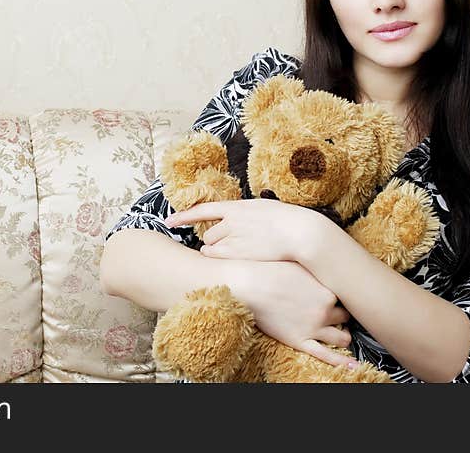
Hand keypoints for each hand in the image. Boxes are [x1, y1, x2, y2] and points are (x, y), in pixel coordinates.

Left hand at [164, 198, 316, 262]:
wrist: (300, 233)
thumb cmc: (287, 220)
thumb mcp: (263, 206)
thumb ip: (247, 211)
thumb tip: (240, 213)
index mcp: (236, 207)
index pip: (202, 210)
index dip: (183, 216)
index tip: (169, 220)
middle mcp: (230, 222)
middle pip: (209, 234)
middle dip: (214, 240)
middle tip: (230, 245)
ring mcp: (233, 239)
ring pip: (212, 247)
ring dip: (217, 251)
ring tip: (238, 253)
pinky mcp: (237, 255)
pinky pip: (217, 258)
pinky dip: (218, 260)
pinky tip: (230, 261)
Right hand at [224, 258, 357, 368]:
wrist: (250, 285)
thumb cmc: (270, 270)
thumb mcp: (299, 263)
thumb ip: (316, 267)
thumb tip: (324, 263)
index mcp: (327, 289)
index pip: (348, 296)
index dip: (344, 297)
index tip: (342, 297)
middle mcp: (325, 310)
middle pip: (347, 317)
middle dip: (344, 316)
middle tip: (338, 315)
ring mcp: (314, 327)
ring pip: (343, 338)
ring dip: (343, 336)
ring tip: (339, 334)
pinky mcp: (301, 340)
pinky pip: (327, 355)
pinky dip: (342, 362)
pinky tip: (353, 366)